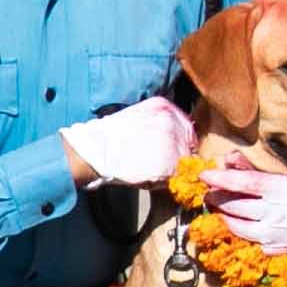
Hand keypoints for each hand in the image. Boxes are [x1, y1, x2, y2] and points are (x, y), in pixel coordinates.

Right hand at [61, 96, 195, 189]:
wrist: (96, 150)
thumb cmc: (111, 137)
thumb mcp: (138, 117)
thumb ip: (158, 123)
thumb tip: (174, 138)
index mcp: (164, 106)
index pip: (187, 126)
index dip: (181, 141)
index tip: (173, 151)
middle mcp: (171, 120)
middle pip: (190, 142)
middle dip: (180, 155)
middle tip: (162, 163)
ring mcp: (173, 140)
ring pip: (184, 160)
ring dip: (173, 168)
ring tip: (151, 168)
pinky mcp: (170, 162)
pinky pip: (176, 175)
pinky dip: (166, 180)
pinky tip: (149, 175)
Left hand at [200, 154, 286, 253]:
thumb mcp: (284, 170)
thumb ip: (254, 166)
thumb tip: (227, 160)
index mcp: (279, 188)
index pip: (242, 183)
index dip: (220, 178)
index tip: (204, 174)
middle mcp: (277, 211)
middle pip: (236, 206)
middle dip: (218, 199)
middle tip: (209, 194)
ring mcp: (279, 232)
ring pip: (241, 228)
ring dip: (226, 218)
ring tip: (221, 211)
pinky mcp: (283, 246)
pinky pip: (256, 242)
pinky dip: (245, 234)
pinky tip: (241, 225)